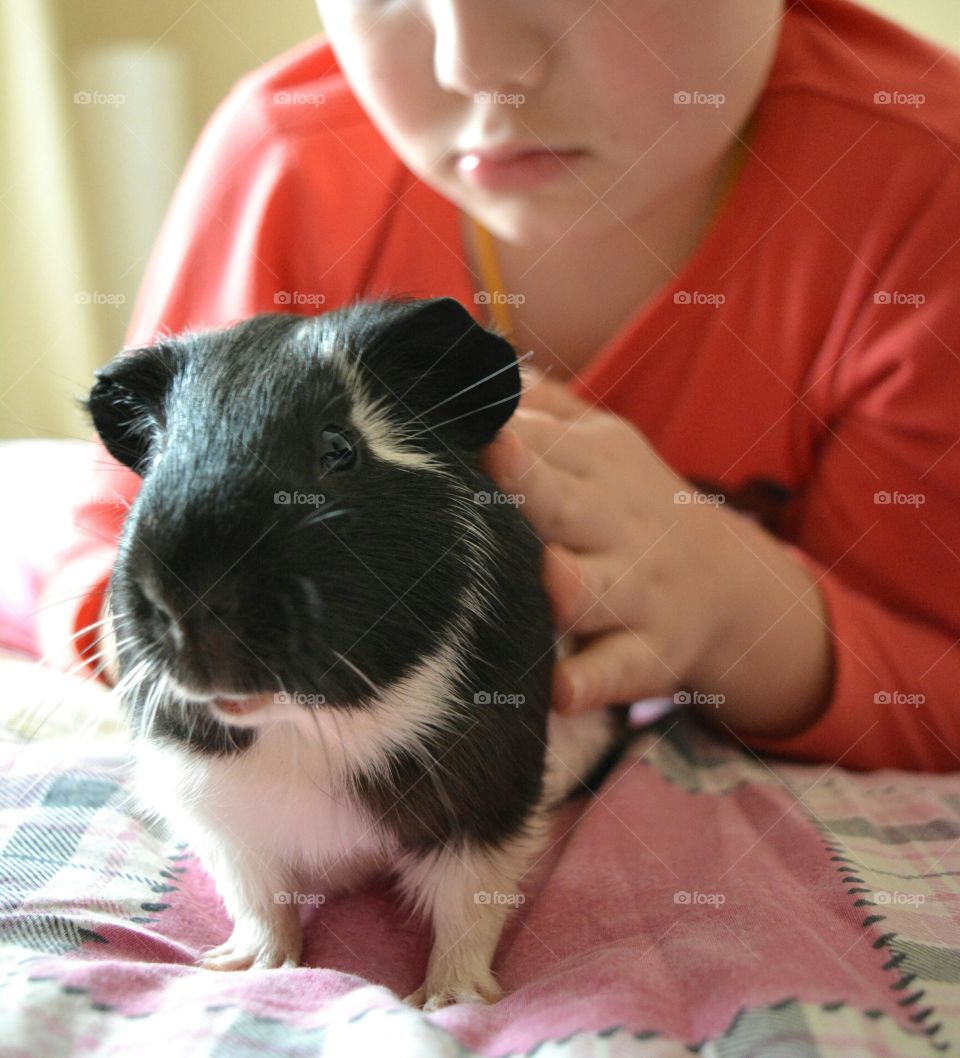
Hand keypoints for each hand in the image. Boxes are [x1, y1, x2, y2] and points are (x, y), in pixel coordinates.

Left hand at [480, 367, 728, 715]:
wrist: (728, 583)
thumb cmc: (633, 505)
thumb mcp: (606, 442)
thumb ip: (545, 404)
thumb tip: (475, 354)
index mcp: (598, 466)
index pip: (541, 440)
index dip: (497, 433)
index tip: (442, 417)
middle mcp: (615, 525)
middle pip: (562, 503)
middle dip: (527, 483)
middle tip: (492, 457)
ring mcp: (637, 591)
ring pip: (591, 590)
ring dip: (561, 585)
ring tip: (535, 579)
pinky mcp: (652, 653)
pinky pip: (621, 671)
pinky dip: (591, 681)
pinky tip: (558, 690)